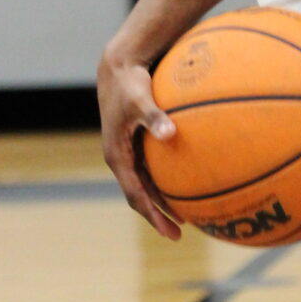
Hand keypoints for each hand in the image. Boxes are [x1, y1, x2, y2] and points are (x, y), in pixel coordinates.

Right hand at [97, 52, 182, 240]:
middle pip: (138, 195)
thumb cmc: (129, 83)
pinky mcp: (134, 143)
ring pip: (143, 185)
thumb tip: (169, 133)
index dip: (151, 214)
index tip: (169, 229)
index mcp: (117, 155)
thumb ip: (155, 116)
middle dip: (156, 216)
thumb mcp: (141, 99)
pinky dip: (162, 182)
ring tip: (183, 217)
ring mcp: (126, 152)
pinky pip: (149, 170)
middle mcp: (120, 158)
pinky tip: (183, 185)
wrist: (119, 67)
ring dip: (160, 202)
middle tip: (178, 234)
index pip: (135, 194)